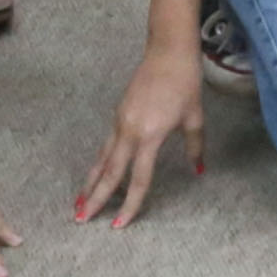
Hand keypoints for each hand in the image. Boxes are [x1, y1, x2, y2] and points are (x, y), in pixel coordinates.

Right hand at [76, 40, 208, 225]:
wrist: (168, 52)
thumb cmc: (185, 84)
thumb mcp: (195, 117)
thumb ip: (195, 147)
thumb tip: (198, 171)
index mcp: (150, 135)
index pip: (138, 178)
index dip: (129, 204)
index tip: (119, 225)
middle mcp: (129, 131)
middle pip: (110, 173)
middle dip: (95, 198)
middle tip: (81, 220)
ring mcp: (119, 122)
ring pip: (102, 159)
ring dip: (90, 182)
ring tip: (78, 204)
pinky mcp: (117, 115)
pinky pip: (105, 146)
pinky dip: (99, 164)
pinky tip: (95, 175)